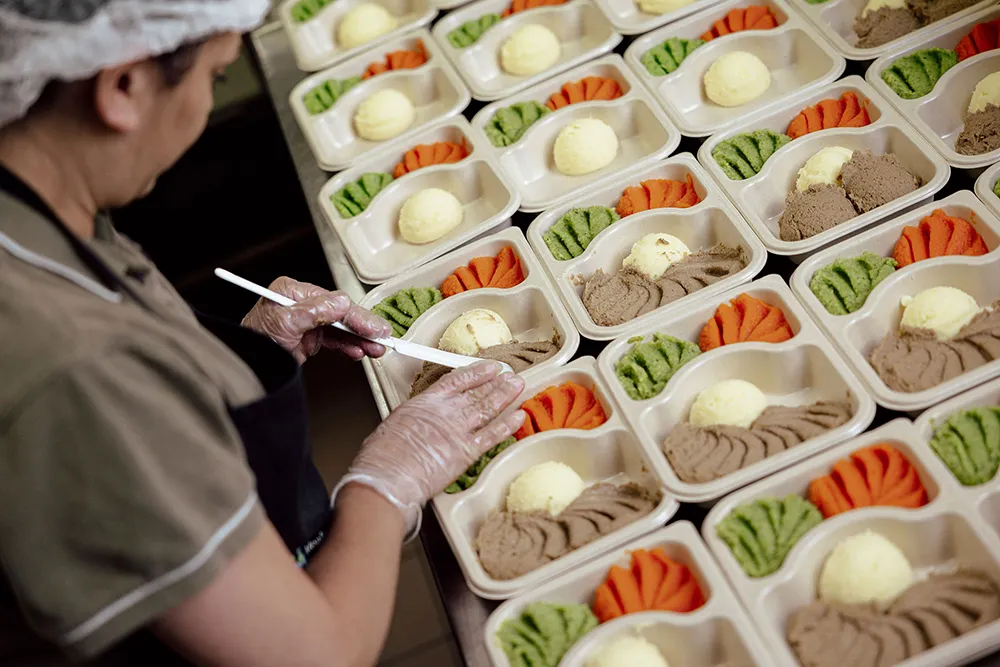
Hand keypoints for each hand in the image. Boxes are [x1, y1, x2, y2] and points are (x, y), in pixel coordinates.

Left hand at [241, 277, 390, 363]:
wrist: (245, 368)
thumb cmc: (254, 342)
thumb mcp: (284, 323)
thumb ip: (314, 312)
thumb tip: (341, 302)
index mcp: (294, 291)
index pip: (334, 301)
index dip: (357, 316)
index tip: (374, 328)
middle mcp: (302, 303)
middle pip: (341, 314)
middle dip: (363, 328)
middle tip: (383, 338)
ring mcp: (307, 321)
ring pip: (341, 329)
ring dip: (360, 340)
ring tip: (376, 349)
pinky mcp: (309, 338)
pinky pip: (334, 340)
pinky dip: (348, 347)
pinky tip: (360, 352)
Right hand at [341, 362, 525, 531]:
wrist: (388, 475)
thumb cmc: (382, 455)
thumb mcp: (395, 423)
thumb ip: (415, 418)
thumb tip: (418, 422)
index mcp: (426, 402)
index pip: (457, 380)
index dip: (476, 372)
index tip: (488, 368)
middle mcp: (446, 412)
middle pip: (477, 392)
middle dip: (496, 383)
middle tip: (510, 376)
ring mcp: (459, 431)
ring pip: (488, 408)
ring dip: (505, 396)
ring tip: (517, 387)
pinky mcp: (467, 452)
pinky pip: (493, 435)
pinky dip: (508, 425)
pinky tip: (519, 416)